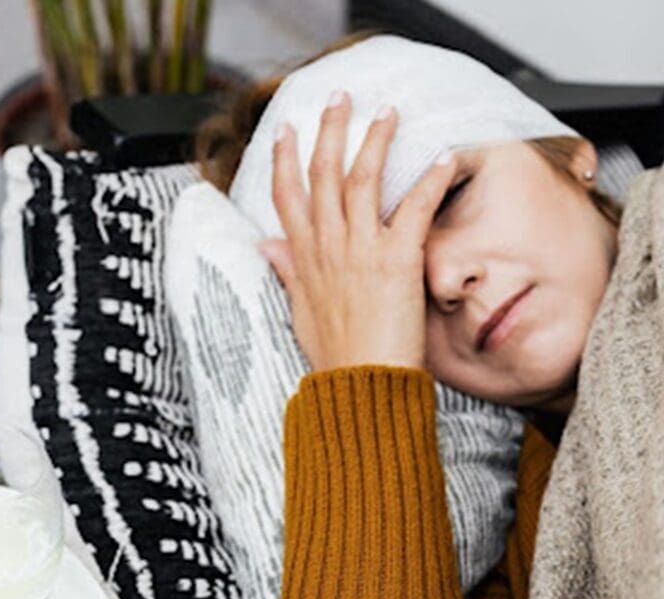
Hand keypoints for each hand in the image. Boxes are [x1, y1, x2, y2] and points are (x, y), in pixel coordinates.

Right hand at [258, 90, 458, 372]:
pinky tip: (447, 156)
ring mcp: (360, 249)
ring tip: (388, 112)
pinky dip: (433, 180)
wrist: (360, 385)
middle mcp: (328, 246)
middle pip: (322, 174)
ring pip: (362, 178)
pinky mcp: (396, 259)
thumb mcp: (300, 312)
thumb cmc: (335, 355)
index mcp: (305, 258)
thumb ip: (288, 272)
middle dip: (329, 130)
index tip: (288, 129)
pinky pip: (416, 208)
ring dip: (376, 139)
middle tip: (339, 98)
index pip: (287, 196)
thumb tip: (266, 246)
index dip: (285, 158)